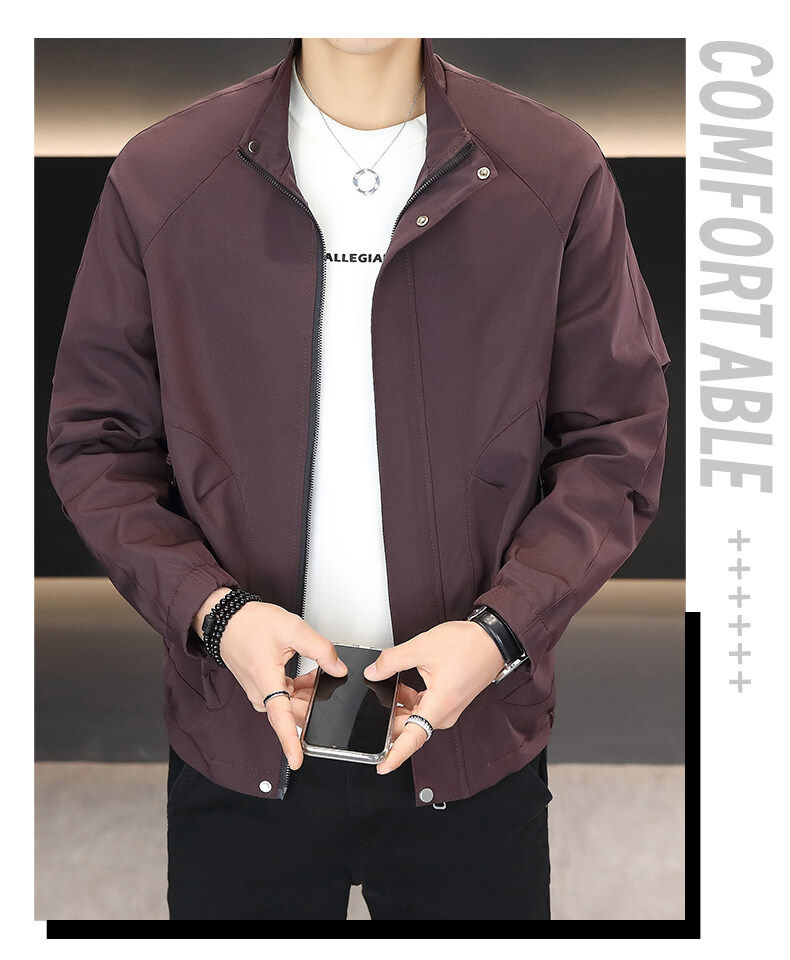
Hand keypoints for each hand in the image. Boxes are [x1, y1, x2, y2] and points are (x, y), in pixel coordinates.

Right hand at [194, 591, 346, 769]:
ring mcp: (260, 694)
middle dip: (315, 702)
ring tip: (317, 671)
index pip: (281, 718)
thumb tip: (338, 670)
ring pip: (292, 706)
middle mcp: (260, 693)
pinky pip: (286, 699)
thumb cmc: (250, 624)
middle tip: (327, 680)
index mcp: (266, 680)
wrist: (228, 620)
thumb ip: (321, 650)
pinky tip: (310, 676)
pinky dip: (300, 690)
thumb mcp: (293, 629)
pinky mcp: (262, 690)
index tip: (297, 760)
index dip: (290, 741)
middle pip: (294, 712)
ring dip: (308, 694)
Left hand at [363, 621, 504, 774]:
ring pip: (416, 717)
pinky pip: (425, 709)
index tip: (381, 766)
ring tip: (390, 688)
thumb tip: (373, 672)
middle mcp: (445, 713)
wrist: (493, 639)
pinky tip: (403, 687)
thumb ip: (392, 661)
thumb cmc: (468, 645)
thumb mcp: (422, 647)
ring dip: (401, 707)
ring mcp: (448, 708)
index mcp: (440, 705)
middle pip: (410, 727)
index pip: (413, 739)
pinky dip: (411, 702)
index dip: (395, 756)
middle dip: (390, 718)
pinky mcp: (449, 702)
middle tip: (376, 701)